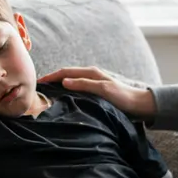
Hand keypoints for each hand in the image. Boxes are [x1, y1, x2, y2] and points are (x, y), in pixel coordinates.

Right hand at [38, 65, 155, 119]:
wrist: (139, 105)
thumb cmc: (123, 97)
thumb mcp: (103, 90)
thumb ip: (84, 84)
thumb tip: (64, 81)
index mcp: (91, 72)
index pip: (65, 72)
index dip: (51, 76)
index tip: (38, 82)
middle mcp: (91, 76)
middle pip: (67, 76)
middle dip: (53, 80)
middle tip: (39, 88)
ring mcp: (93, 84)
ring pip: (71, 82)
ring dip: (59, 86)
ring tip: (48, 94)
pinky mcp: (96, 92)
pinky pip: (77, 90)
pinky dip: (67, 92)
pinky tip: (65, 99)